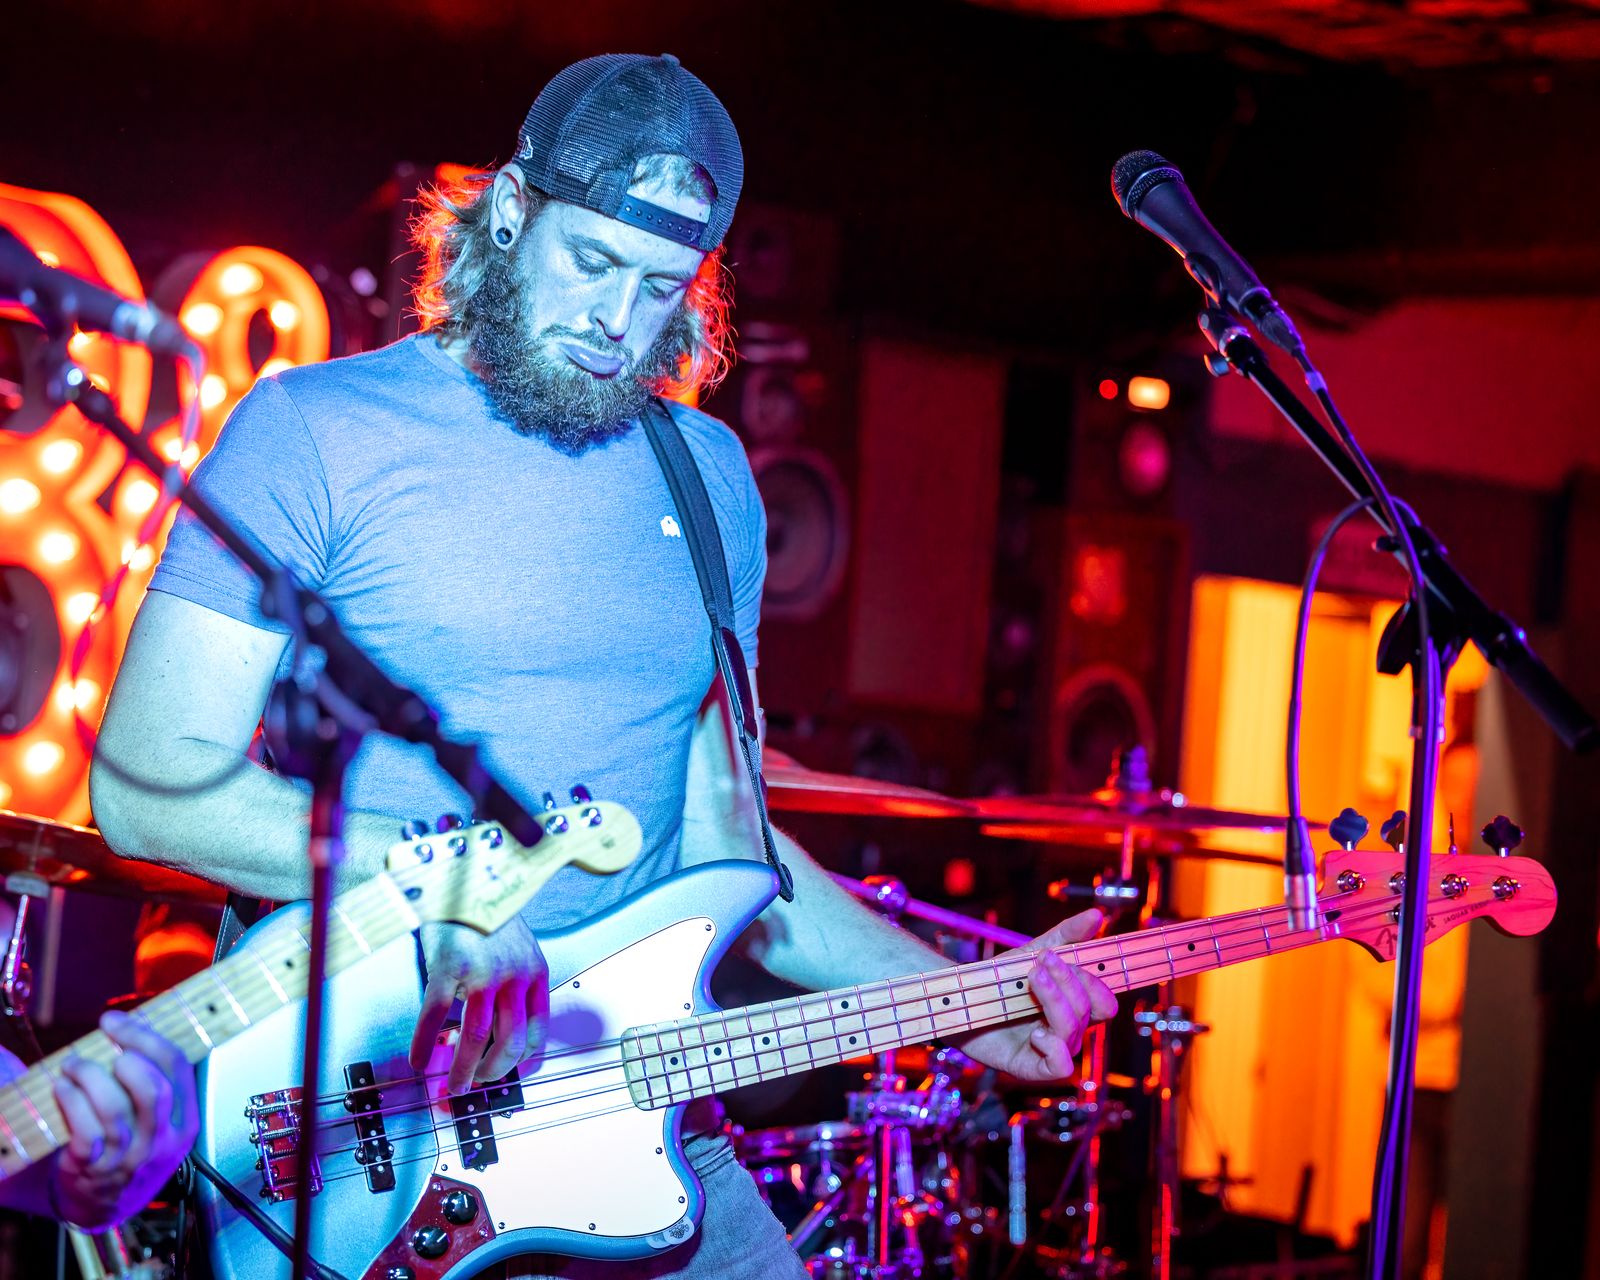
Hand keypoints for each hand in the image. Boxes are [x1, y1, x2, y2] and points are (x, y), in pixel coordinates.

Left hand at [50, 1010, 198, 1229]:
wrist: (106, 1203)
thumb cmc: (131, 1148)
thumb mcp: (161, 1121)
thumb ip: (158, 1082)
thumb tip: (133, 1029)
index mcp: (185, 1120)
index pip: (176, 1067)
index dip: (145, 1037)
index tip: (115, 1021)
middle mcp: (161, 1139)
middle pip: (153, 1089)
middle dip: (125, 1054)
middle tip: (100, 1041)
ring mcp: (129, 1157)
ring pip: (115, 1110)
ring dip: (90, 1077)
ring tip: (73, 1064)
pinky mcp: (95, 1169)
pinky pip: (86, 1133)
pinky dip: (72, 1104)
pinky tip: (62, 1088)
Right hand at [410, 917, 548, 1093]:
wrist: (464, 879)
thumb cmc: (488, 918)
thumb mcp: (517, 951)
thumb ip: (515, 987)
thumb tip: (500, 1035)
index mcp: (535, 973)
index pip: (538, 1032)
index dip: (522, 1061)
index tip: (509, 1075)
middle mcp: (514, 974)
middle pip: (510, 1042)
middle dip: (492, 1072)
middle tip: (477, 1084)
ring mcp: (482, 971)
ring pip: (475, 1037)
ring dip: (462, 1069)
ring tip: (452, 1084)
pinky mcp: (449, 966)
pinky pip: (435, 1016)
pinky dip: (425, 1044)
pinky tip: (419, 1058)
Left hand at [958, 910, 1116, 1083]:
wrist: (960, 999)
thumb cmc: (1001, 980)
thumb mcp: (1034, 951)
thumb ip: (1067, 935)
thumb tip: (1097, 914)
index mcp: (1075, 1006)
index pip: (1105, 1001)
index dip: (1093, 982)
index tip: (1058, 956)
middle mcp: (1068, 1030)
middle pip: (1091, 1012)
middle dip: (1068, 982)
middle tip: (1040, 962)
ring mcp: (1051, 1050)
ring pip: (1072, 1032)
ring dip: (1054, 1000)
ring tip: (1031, 977)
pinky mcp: (1031, 1067)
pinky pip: (1060, 1068)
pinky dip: (1053, 1048)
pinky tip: (1035, 1032)